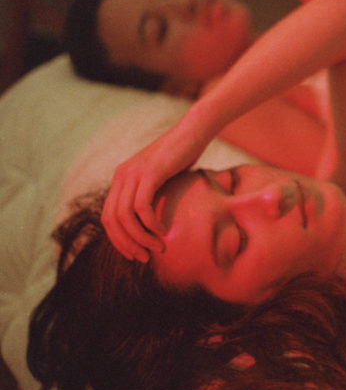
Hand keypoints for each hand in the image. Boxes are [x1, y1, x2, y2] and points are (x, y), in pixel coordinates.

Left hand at [101, 123, 208, 261]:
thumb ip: (154, 196)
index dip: (118, 240)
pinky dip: (150, 224)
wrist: (193, 132)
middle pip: (112, 220)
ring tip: (157, 248)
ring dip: (140, 237)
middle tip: (144, 258)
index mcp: (121, 179)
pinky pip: (142, 206)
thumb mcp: (162, 179)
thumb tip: (156, 223)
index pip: (108, 217)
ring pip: (125, 216)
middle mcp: (122, 176)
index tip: (134, 254)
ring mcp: (134, 173)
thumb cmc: (183, 157)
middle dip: (126, 243)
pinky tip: (163, 231)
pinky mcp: (150, 173)